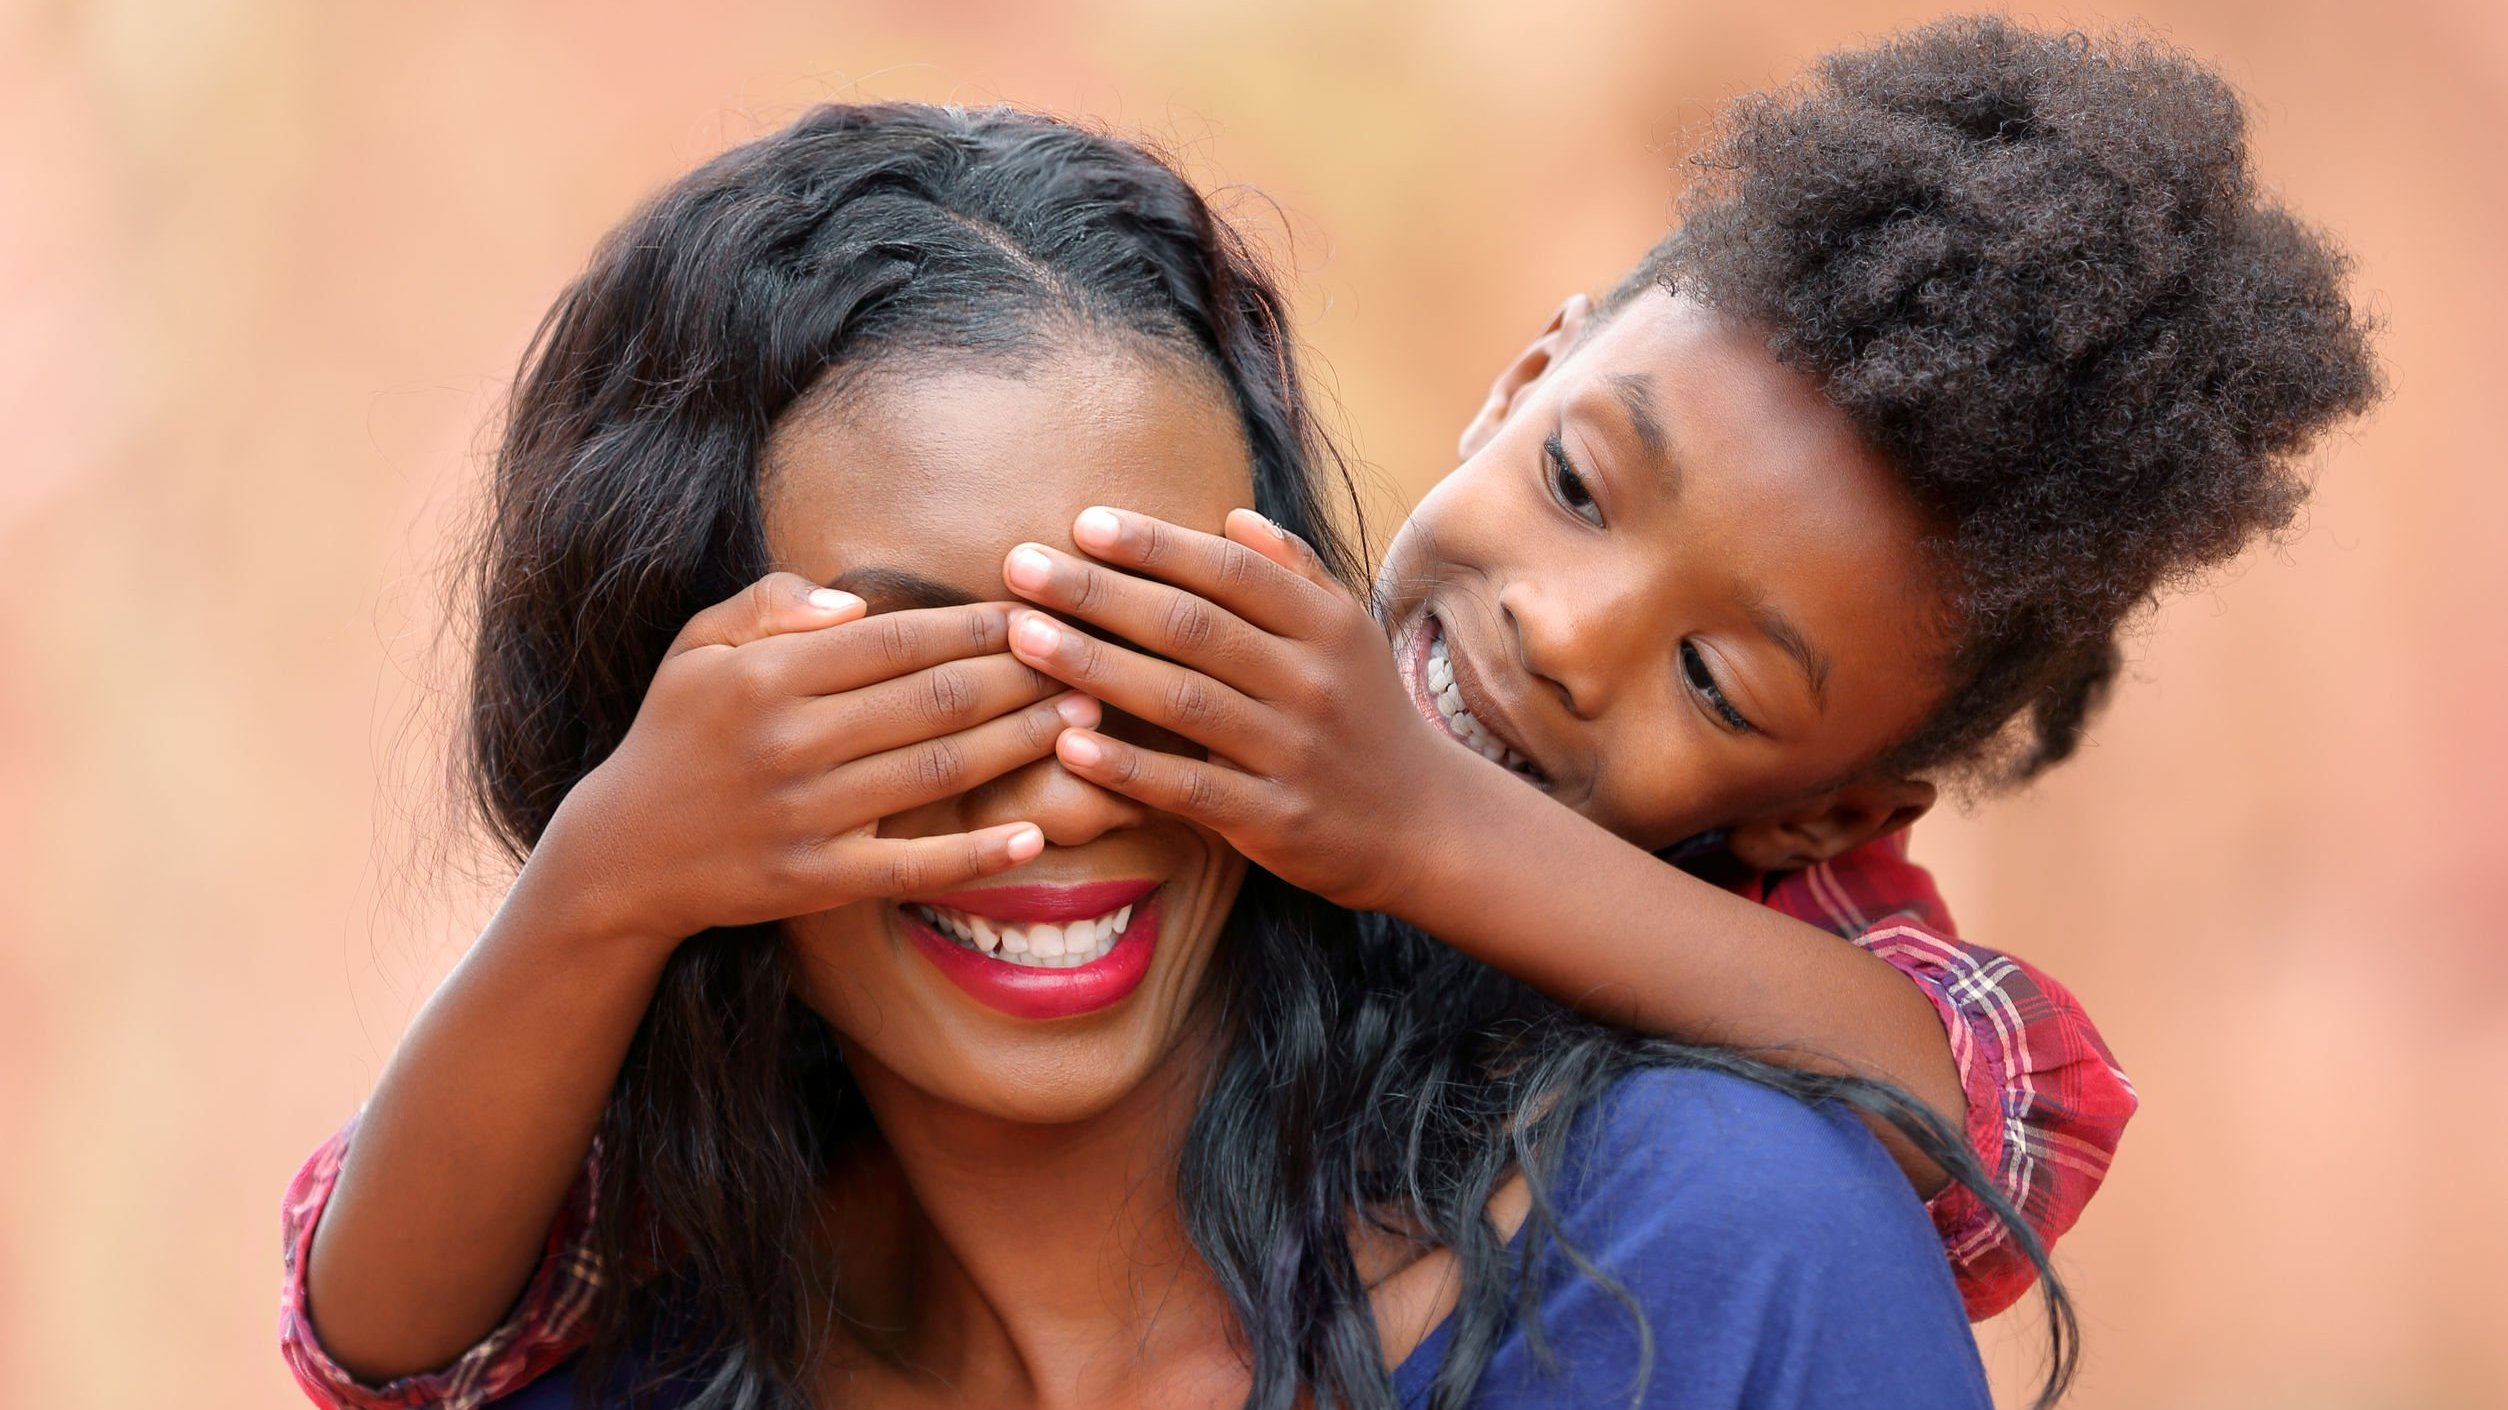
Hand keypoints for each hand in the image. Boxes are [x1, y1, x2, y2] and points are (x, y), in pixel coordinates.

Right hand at [534, 572, 1094, 948]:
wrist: (623, 854)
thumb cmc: (677, 736)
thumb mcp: (699, 647)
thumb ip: (772, 604)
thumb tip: (856, 602)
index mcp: (767, 676)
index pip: (895, 640)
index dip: (971, 625)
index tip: (1029, 610)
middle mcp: (790, 741)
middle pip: (932, 700)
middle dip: (1019, 675)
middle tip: (1084, 659)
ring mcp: (806, 815)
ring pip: (937, 772)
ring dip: (1020, 744)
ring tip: (1082, 720)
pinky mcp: (816, 880)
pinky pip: (912, 866)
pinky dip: (977, 853)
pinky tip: (1034, 834)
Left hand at [998, 506, 1463, 912]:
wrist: (1426, 826)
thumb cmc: (1364, 717)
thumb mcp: (1348, 635)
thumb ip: (1293, 574)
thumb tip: (1231, 516)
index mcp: (1325, 626)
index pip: (1229, 571)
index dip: (1155, 544)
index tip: (1082, 524)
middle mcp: (1312, 681)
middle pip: (1191, 626)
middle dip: (1098, 592)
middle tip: (1021, 567)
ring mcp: (1293, 752)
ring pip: (1181, 700)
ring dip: (1096, 665)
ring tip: (1023, 638)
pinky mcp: (1274, 820)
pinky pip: (1189, 788)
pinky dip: (1127, 767)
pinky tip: (1068, 745)